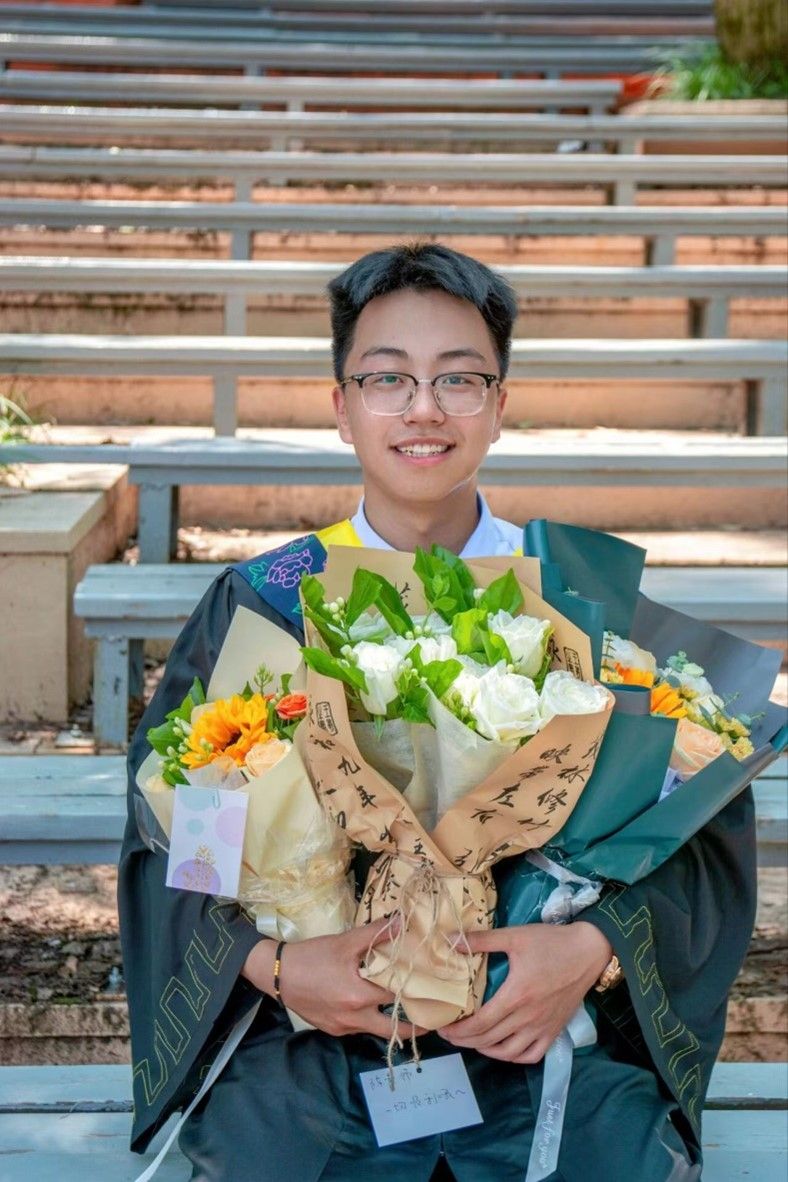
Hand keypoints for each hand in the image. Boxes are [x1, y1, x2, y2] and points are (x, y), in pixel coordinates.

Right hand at [241, 917, 415, 1039]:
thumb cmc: (312, 956)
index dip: (417, 991)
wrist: (276, 974)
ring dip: (390, 1021)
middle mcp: (355, 1019)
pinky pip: (358, 1028)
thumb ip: (376, 932)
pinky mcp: (332, 1030)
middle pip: (393, 1029)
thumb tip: (403, 921)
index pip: (398, 997)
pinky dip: (369, 1019)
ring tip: (405, 1009)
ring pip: (375, 1030)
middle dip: (414, 1026)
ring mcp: (343, 1028)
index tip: (435, 991)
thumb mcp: (345, 942)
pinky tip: (371, 1005)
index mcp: (360, 996)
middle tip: (431, 1017)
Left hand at [438, 922, 611, 1063]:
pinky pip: (532, 1055)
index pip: (481, 1023)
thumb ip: (483, 939)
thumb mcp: (515, 936)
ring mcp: (543, 1027)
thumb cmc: (551, 942)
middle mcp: (528, 1017)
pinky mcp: (555, 1030)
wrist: (588, 950)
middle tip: (451, 1034)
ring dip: (486, 1051)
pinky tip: (503, 1049)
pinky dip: (514, 1057)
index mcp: (516, 996)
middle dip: (465, 1040)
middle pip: (490, 1039)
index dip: (459, 1030)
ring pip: (509, 1053)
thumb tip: (451, 939)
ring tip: (473, 1041)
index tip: (443, 1028)